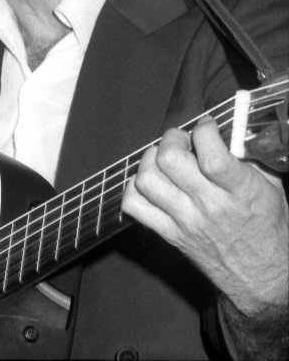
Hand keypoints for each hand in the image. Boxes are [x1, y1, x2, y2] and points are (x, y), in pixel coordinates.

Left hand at [121, 116, 288, 315]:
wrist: (263, 278)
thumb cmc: (268, 226)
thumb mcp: (270, 185)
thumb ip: (248, 155)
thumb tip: (226, 127)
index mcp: (240, 192)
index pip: (210, 156)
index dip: (203, 131)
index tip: (207, 127)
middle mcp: (209, 206)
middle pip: (169, 161)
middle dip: (172, 139)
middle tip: (183, 141)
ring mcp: (185, 221)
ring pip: (146, 180)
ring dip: (150, 160)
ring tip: (165, 159)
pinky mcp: (169, 234)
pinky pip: (134, 206)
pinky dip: (135, 188)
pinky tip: (153, 182)